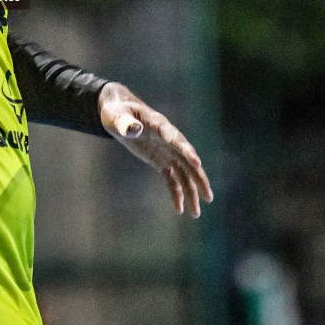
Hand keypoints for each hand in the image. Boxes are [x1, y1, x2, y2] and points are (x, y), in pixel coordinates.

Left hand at [98, 82, 213, 217]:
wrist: (119, 111)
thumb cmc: (116, 110)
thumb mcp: (115, 115)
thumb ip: (125, 122)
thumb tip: (134, 129)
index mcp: (159, 125)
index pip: (176, 138)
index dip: (186, 150)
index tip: (197, 163)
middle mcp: (168, 139)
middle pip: (187, 160)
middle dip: (198, 178)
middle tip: (209, 197)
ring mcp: (166, 151)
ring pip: (184, 173)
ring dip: (191, 191)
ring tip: (196, 213)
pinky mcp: (160, 160)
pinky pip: (172, 178)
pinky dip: (176, 192)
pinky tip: (179, 209)